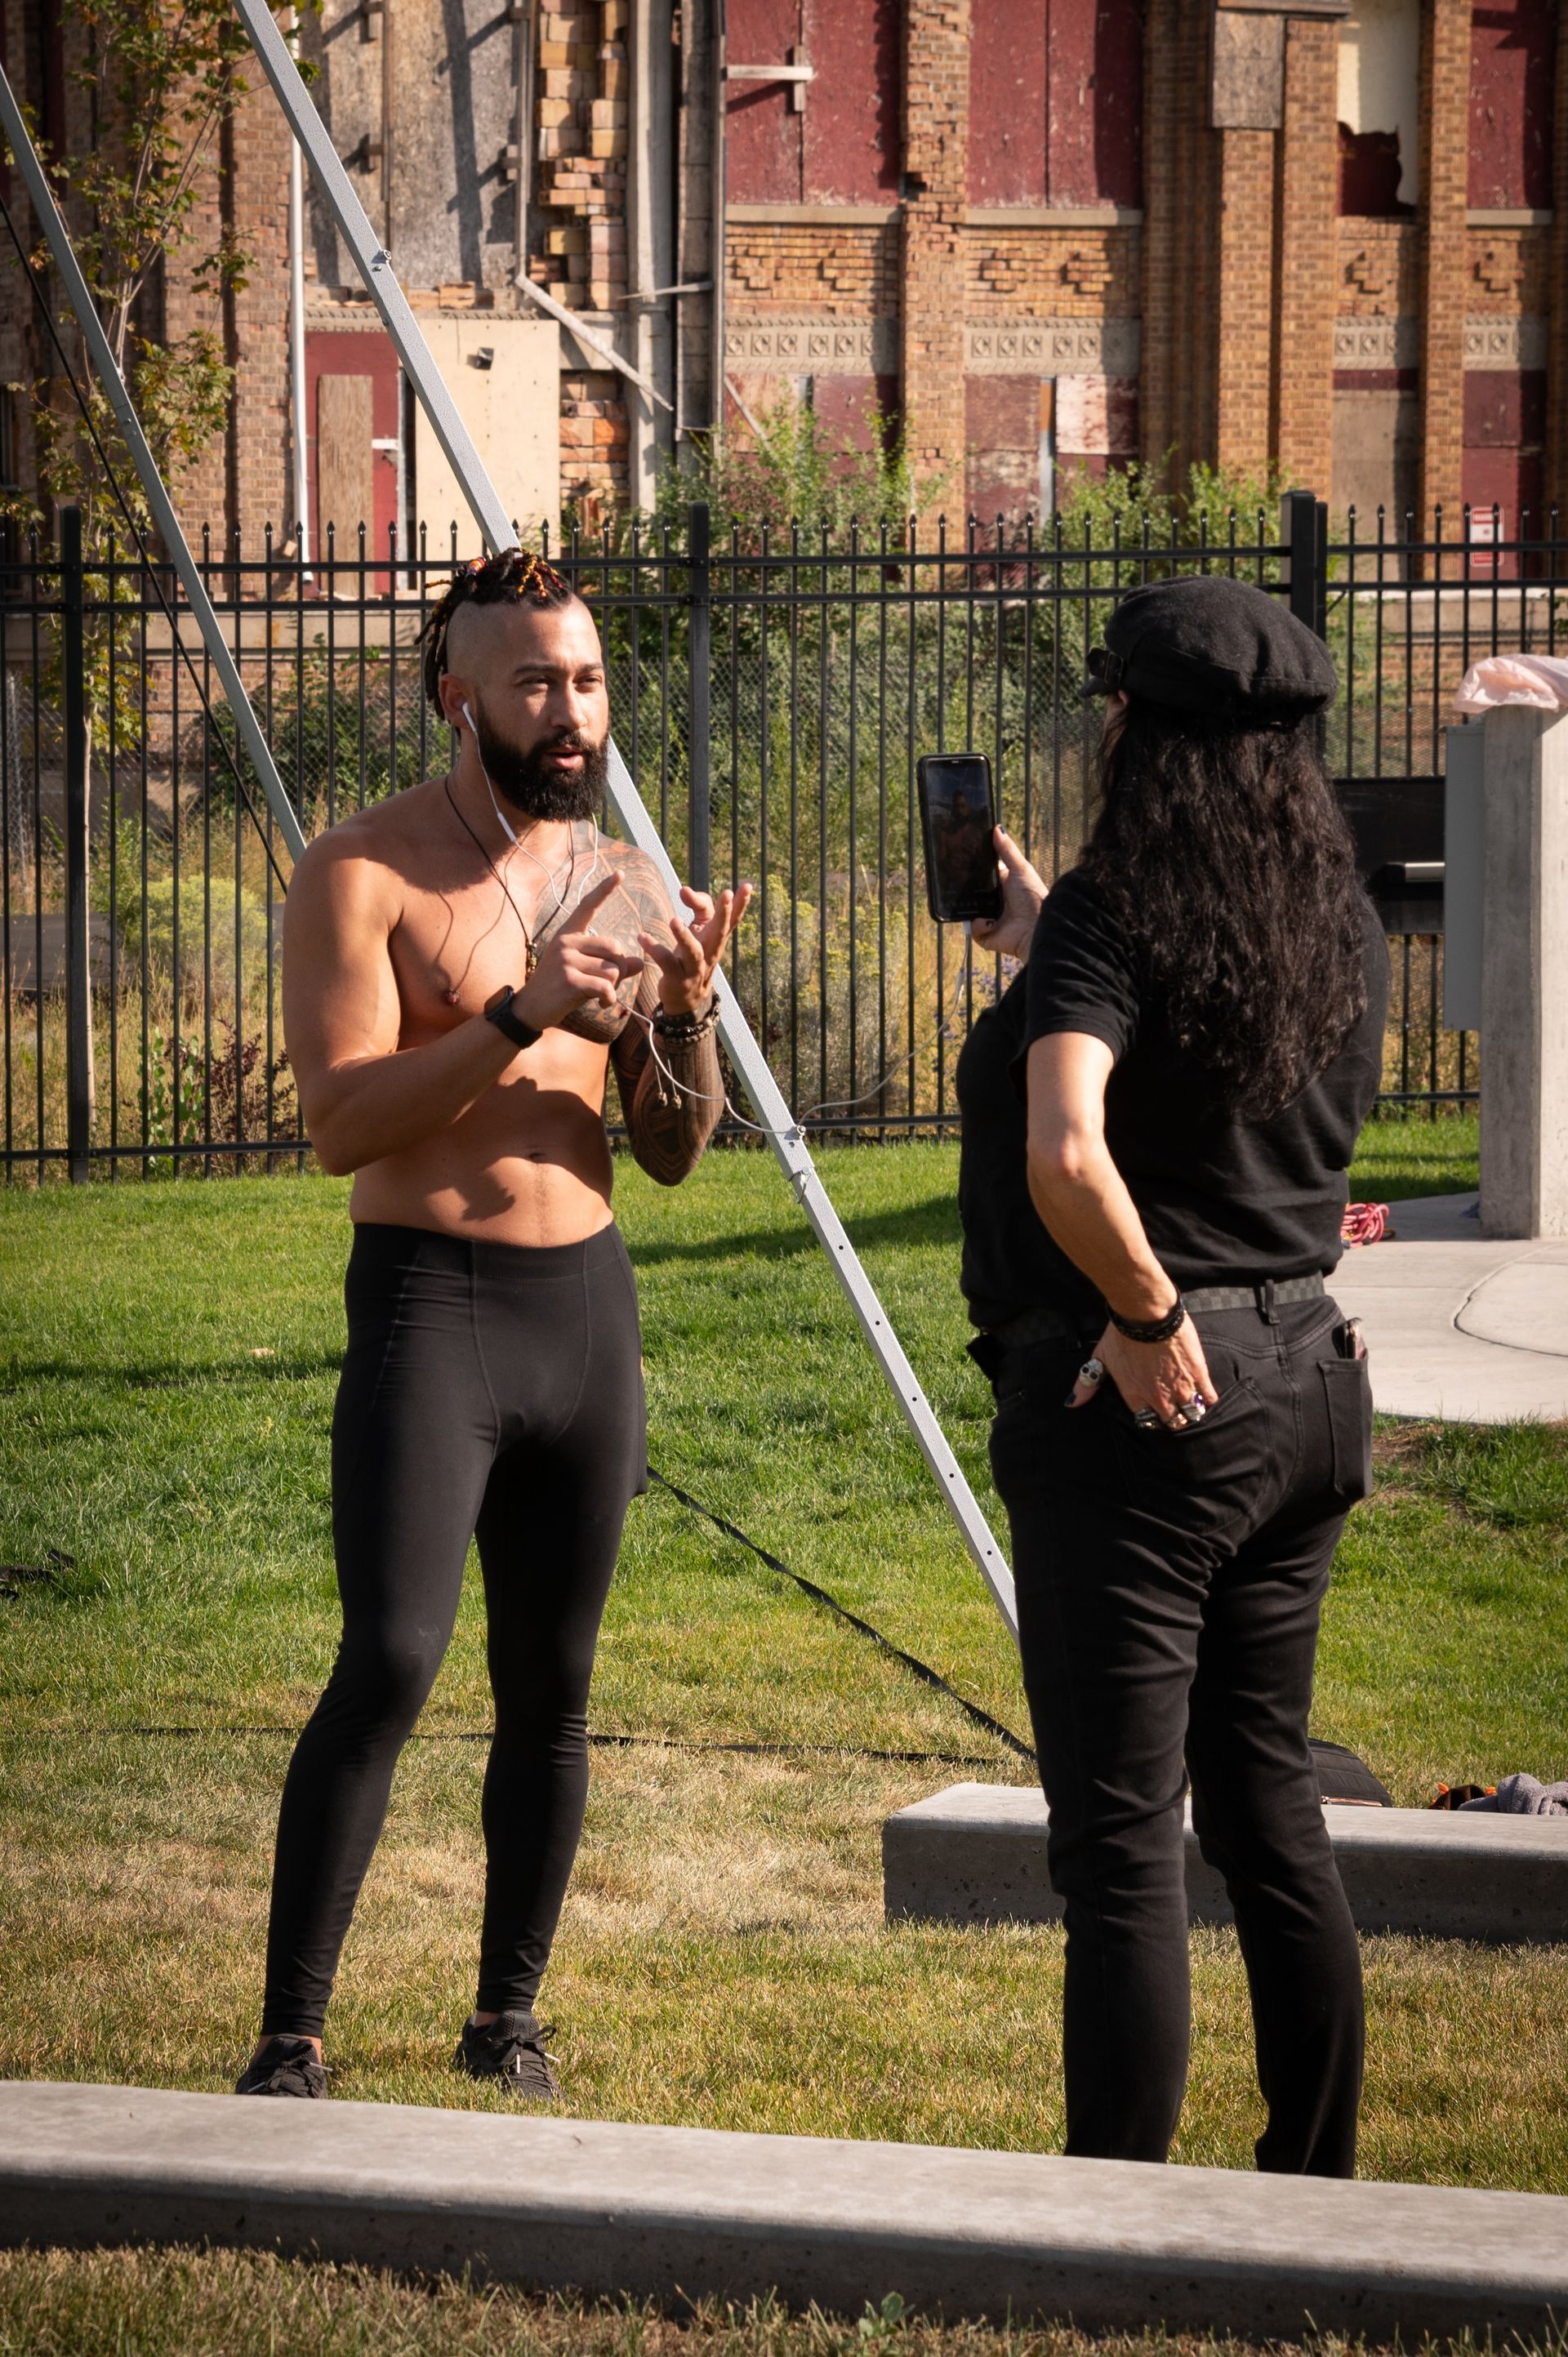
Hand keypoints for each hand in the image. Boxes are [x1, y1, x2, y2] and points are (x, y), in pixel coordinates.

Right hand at [513, 872, 644, 1030]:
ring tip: (600, 995)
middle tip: (609, 984)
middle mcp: (567, 942)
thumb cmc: (559, 989)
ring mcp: (566, 959)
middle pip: (615, 949)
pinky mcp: (569, 980)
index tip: (620, 874)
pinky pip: (605, 986)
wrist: (530, 1009)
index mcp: (568, 934)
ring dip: (613, 987)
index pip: (588, 906)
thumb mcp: (584, 972)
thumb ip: (611, 965)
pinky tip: (601, 1004)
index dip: (605, 890)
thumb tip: (640, 962)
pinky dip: (609, 998)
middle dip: (620, 970)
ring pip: (612, 970)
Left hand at [640, 881, 752, 1015]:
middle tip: (727, 894)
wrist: (686, 999)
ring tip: (674, 920)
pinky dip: (654, 949)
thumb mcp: (699, 931)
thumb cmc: (692, 956)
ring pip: (693, 952)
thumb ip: (697, 906)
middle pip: (720, 933)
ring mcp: (695, 968)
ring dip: (684, 936)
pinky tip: (642, 937)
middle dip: (724, 914)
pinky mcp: (677, 978)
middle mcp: (710, 953)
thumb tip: (684, 889)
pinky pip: (666, 962)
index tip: (748, 886)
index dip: (741, 904)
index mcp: (716, 939)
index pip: (732, 920)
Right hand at [970, 826, 1046, 959]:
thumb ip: (1007, 850)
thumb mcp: (1021, 868)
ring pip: (969, 911)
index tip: (961, 861)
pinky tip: (989, 922)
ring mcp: (989, 919)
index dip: (973, 871)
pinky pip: (973, 929)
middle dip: (965, 890)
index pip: (982, 877)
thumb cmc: (1034, 896)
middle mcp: (994, 902)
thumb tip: (997, 828)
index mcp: (1001, 886)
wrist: (1038, 926)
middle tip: (957, 882)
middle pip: (972, 893)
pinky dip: (979, 925)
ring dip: (971, 908)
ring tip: (978, 905)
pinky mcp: (986, 935)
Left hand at [1067, 1316, 1219, 1429]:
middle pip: (1171, 1422)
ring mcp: (1181, 1388)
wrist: (1146, 1313)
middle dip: (1172, 1417)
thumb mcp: (1100, 1359)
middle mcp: (1159, 1399)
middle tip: (1173, 1406)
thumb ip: (1086, 1385)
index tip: (1153, 1409)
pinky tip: (1204, 1393)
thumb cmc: (1121, 1335)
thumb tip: (1071, 1403)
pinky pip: (1208, 1398)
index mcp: (1135, 1397)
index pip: (1147, 1422)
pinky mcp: (1198, 1375)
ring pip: (1191, 1413)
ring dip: (1190, 1410)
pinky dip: (1207, 1398)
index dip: (1151, 1416)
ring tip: (1189, 1402)